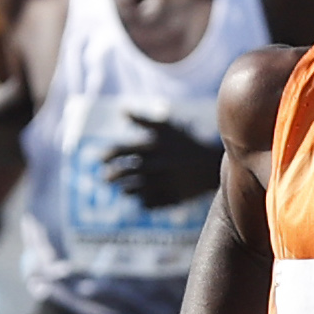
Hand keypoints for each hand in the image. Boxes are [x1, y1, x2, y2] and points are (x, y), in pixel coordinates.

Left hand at [102, 108, 223, 208]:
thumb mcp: (167, 128)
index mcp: (153, 146)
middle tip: (105, 178)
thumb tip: (122, 110)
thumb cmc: (186, 143)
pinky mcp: (172, 198)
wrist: (212, 164)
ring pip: (133, 190)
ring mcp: (164, 183)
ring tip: (122, 189)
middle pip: (124, 172)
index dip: (108, 155)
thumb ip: (143, 120)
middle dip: (111, 176)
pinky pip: (149, 203)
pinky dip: (142, 201)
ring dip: (124, 189)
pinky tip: (140, 198)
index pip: (121, 151)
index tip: (100, 159)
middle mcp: (156, 164)